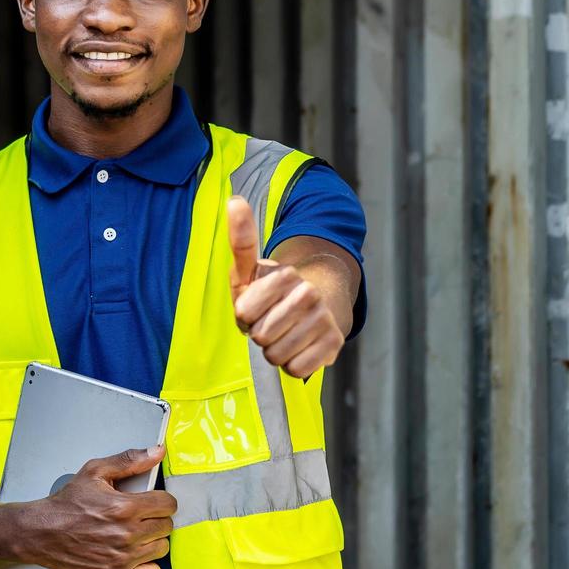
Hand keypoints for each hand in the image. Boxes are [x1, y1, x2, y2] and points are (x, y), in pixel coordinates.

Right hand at [16, 447, 175, 568]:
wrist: (43, 532)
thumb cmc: (67, 504)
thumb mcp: (94, 472)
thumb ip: (129, 461)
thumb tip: (156, 452)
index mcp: (125, 507)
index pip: (168, 504)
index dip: (161, 500)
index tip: (153, 501)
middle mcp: (127, 534)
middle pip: (166, 526)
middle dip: (156, 518)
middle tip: (139, 516)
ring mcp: (123, 558)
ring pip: (161, 548)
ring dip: (151, 540)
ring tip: (134, 533)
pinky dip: (146, 564)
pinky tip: (133, 553)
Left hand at [227, 196, 343, 377]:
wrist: (314, 309)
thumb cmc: (270, 293)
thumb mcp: (249, 270)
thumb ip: (241, 239)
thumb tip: (234, 200)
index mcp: (285, 275)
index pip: (244, 313)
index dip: (244, 316)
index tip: (254, 307)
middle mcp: (308, 294)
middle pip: (260, 335)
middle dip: (258, 334)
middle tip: (269, 322)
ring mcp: (324, 319)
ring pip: (277, 354)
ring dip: (273, 350)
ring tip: (282, 334)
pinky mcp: (334, 344)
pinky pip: (297, 368)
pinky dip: (292, 364)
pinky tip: (297, 347)